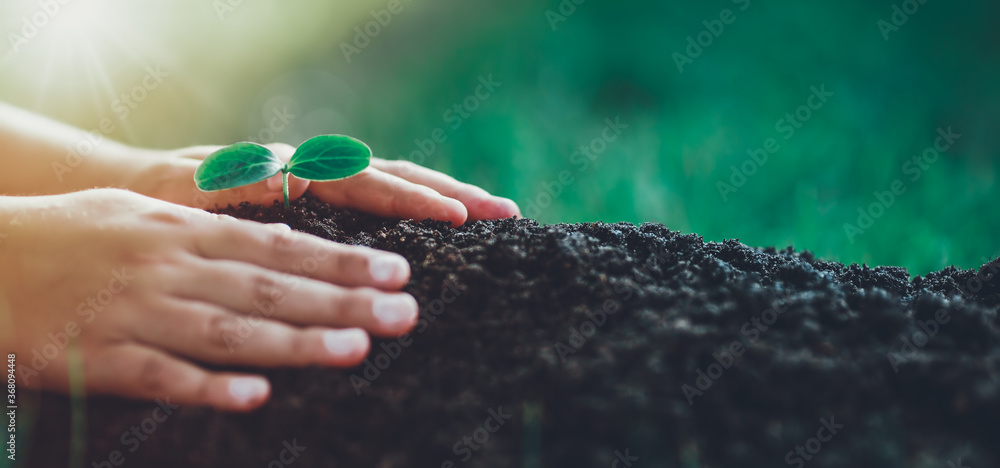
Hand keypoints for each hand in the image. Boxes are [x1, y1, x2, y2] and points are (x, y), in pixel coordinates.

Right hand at [0, 189, 416, 410]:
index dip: (342, 262)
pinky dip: (209, 387)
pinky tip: (255, 397)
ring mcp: (137, 313)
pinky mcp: (99, 360)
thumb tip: (282, 239)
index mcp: (185, 231)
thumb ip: (213, 229)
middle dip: (342, 302)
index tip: (396, 272)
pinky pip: (162, 376)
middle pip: (271, 289)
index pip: (280, 247)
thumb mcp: (146, 213)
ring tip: (356, 351)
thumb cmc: (75, 234)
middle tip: (404, 313)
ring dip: (296, 342)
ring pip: (229, 331)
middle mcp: (171, 268)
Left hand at [132, 144, 519, 225]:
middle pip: (396, 174)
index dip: (414, 200)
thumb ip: (238, 181)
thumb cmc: (161, 198)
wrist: (141, 191)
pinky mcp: (320, 202)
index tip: (459, 219)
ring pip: (394, 184)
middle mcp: (315, 168)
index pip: (367, 180)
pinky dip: (415, 208)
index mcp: (290, 166)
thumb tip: (298, 173)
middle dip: (452, 193)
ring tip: (494, 213)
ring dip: (444, 197)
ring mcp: (321, 183)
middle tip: (506, 212)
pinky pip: (377, 200)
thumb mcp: (190, 192)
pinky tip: (443, 227)